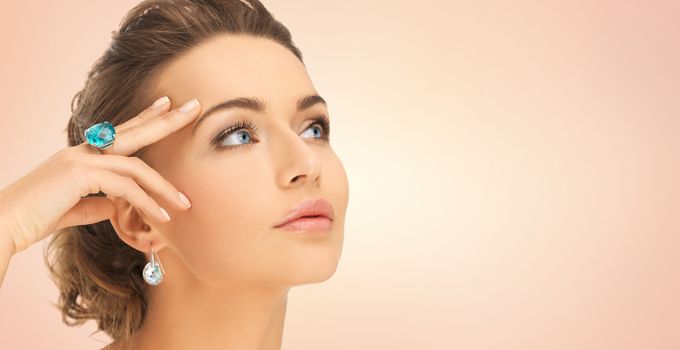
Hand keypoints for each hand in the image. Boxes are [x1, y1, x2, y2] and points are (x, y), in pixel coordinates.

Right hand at [0, 96, 200, 254]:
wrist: (3, 224)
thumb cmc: (34, 218)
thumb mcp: (74, 208)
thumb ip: (96, 203)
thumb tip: (115, 204)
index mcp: (81, 154)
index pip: (119, 131)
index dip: (145, 117)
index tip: (166, 104)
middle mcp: (82, 151)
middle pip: (133, 132)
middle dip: (166, 121)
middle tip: (194, 108)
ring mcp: (80, 160)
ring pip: (135, 167)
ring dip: (163, 187)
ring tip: (185, 204)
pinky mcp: (79, 175)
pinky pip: (125, 187)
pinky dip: (146, 203)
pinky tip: (162, 217)